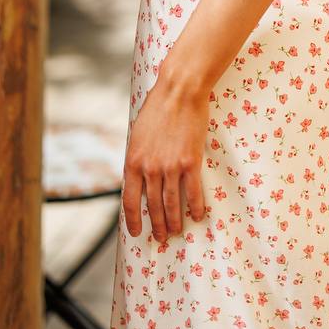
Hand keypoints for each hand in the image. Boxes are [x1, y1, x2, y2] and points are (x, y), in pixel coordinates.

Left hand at [121, 74, 208, 243]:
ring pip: (172, 203)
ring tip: (177, 231)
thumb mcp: (138, 134)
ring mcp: (170, 167)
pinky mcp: (190, 161)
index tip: (136, 232)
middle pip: (153, 206)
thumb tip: (139, 174)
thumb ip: (138, 157)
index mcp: (133, 162)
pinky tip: (198, 215)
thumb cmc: (157, 107)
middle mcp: (150, 169)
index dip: (133, 220)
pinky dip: (196, 206)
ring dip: (175, 221)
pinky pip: (193, 191)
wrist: (179, 91)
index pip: (130, 201)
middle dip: (157, 225)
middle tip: (162, 237)